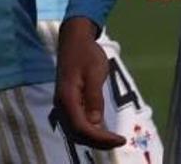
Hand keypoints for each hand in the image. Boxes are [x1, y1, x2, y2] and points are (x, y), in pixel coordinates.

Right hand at [54, 17, 125, 149]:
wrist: (74, 39)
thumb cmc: (86, 53)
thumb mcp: (95, 73)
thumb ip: (94, 98)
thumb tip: (96, 123)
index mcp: (67, 98)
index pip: (81, 128)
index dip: (100, 139)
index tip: (119, 140)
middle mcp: (61, 106)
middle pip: (77, 134)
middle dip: (98, 142)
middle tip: (119, 141)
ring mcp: (63, 105)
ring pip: (75, 131)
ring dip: (93, 138)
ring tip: (112, 138)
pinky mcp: (68, 103)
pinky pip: (76, 123)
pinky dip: (89, 131)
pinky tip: (102, 130)